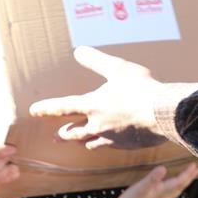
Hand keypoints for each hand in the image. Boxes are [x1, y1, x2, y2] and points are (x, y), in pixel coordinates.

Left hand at [30, 47, 170, 151]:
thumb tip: (78, 51)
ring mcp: (111, 138)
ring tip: (79, 143)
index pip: (62, 107)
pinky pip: (110, 147)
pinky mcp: (126, 146)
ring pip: (90, 143)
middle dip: (63, 134)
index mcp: (92, 105)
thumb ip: (96, 60)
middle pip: (73, 133)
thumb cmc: (141, 89)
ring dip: (81, 142)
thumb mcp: (117, 68)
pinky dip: (105, 144)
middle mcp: (97, 125)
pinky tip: (109, 143)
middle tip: (56, 136)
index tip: (33, 111)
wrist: (163, 114)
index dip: (46, 108)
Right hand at [77, 164, 197, 197]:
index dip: (187, 174)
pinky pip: (167, 191)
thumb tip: (164, 168)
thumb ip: (153, 178)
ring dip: (181, 183)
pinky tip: (167, 185)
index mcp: (163, 191)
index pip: (179, 181)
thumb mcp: (142, 186)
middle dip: (188, 178)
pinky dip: (172, 186)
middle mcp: (162, 195)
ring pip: (174, 190)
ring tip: (187, 176)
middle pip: (179, 186)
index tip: (195, 165)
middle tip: (196, 170)